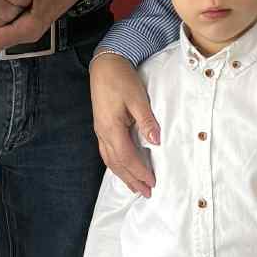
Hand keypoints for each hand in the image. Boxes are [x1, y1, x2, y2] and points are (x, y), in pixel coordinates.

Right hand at [90, 51, 158, 197]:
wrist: (105, 64)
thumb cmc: (121, 79)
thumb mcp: (137, 98)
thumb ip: (146, 121)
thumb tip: (156, 141)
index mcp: (111, 128)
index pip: (127, 157)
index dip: (140, 171)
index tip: (153, 183)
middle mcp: (102, 133)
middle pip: (117, 163)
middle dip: (132, 179)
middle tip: (146, 193)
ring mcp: (100, 130)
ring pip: (110, 160)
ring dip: (123, 174)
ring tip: (135, 186)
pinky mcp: (101, 126)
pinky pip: (107, 152)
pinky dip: (117, 164)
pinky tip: (123, 167)